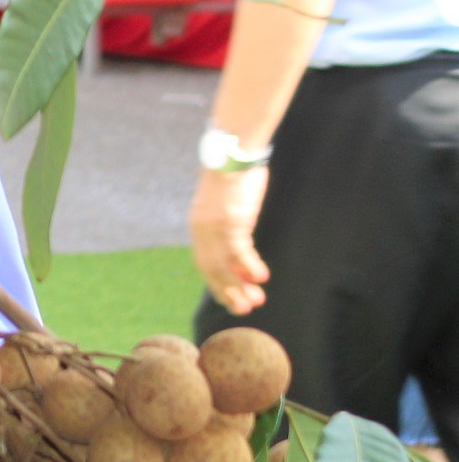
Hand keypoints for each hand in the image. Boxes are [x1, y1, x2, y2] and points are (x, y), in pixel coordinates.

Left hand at [190, 165, 270, 313]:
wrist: (231, 153)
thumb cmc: (234, 178)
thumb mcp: (229, 208)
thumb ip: (232, 230)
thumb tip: (244, 259)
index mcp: (198, 225)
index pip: (204, 261)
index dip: (218, 282)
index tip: (232, 297)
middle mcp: (201, 228)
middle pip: (211, 269)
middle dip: (227, 291)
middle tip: (243, 308)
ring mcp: (214, 225)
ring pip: (223, 265)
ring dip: (239, 286)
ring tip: (254, 301)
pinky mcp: (231, 220)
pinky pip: (239, 250)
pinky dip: (249, 266)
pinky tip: (262, 277)